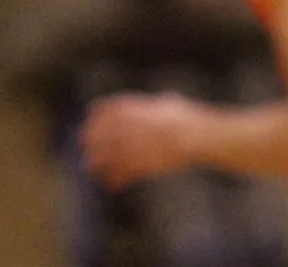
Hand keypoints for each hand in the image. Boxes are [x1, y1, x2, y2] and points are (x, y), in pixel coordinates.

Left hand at [81, 92, 203, 188]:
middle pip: (98, 134)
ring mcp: (132, 146)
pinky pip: (121, 174)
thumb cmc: (189, 118)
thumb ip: (155, 104)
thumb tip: (156, 103)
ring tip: (92, 168)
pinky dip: (114, 180)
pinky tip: (112, 185)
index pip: (102, 111)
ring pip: (104, 157)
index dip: (94, 119)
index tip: (90, 126)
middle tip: (88, 148)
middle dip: (90, 142)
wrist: (199, 136)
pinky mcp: (140, 164)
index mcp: (134, 109)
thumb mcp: (170, 103)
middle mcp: (128, 127)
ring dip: (96, 163)